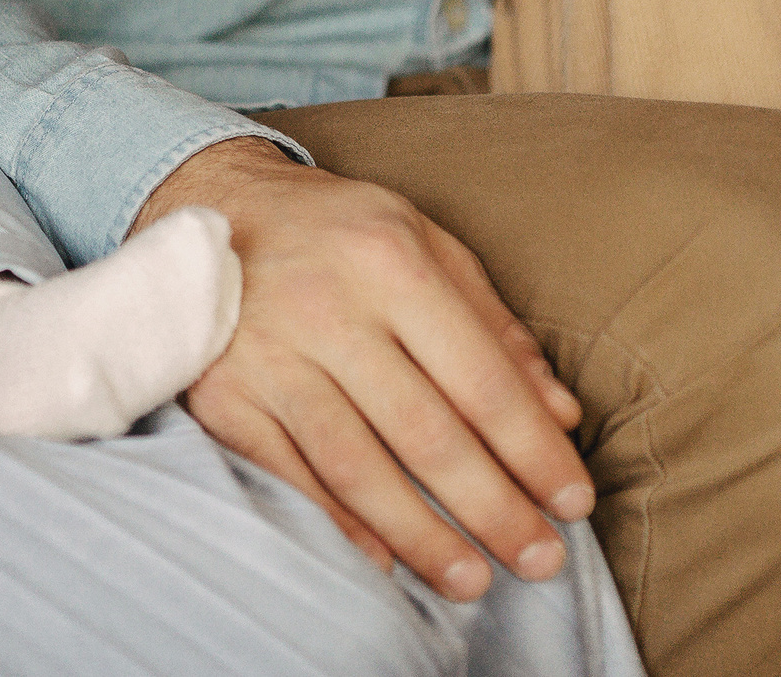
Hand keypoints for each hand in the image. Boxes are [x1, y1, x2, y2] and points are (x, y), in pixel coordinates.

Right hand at [141, 139, 591, 599]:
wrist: (207, 201)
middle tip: (540, 559)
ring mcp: (267, 355)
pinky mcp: (221, 393)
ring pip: (356, 466)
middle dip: (492, 508)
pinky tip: (384, 560)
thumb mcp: (423, 243)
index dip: (533, 449)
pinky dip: (337, 524)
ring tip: (472, 579)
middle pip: (425, 433)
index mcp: (390, 261)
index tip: (573, 500)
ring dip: (422, 534)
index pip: (480, 377)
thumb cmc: (335, 230)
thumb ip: (492, 325)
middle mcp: (326, 307)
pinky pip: (287, 474)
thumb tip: (560, 413)